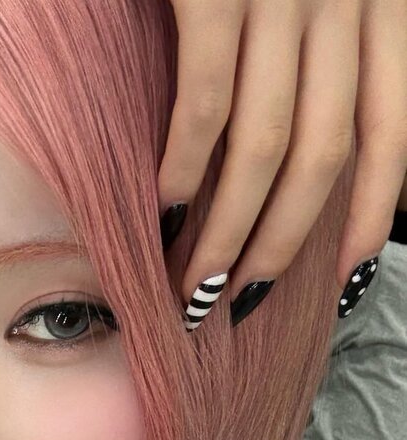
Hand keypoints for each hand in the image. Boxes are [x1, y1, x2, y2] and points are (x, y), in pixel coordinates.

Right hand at [158, 0, 406, 330]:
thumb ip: (322, 52)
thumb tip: (290, 149)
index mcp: (382, 3)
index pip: (393, 132)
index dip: (371, 218)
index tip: (340, 282)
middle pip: (324, 158)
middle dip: (280, 247)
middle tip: (235, 303)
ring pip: (267, 149)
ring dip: (227, 231)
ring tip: (193, 282)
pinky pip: (205, 103)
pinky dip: (183, 167)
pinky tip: (162, 208)